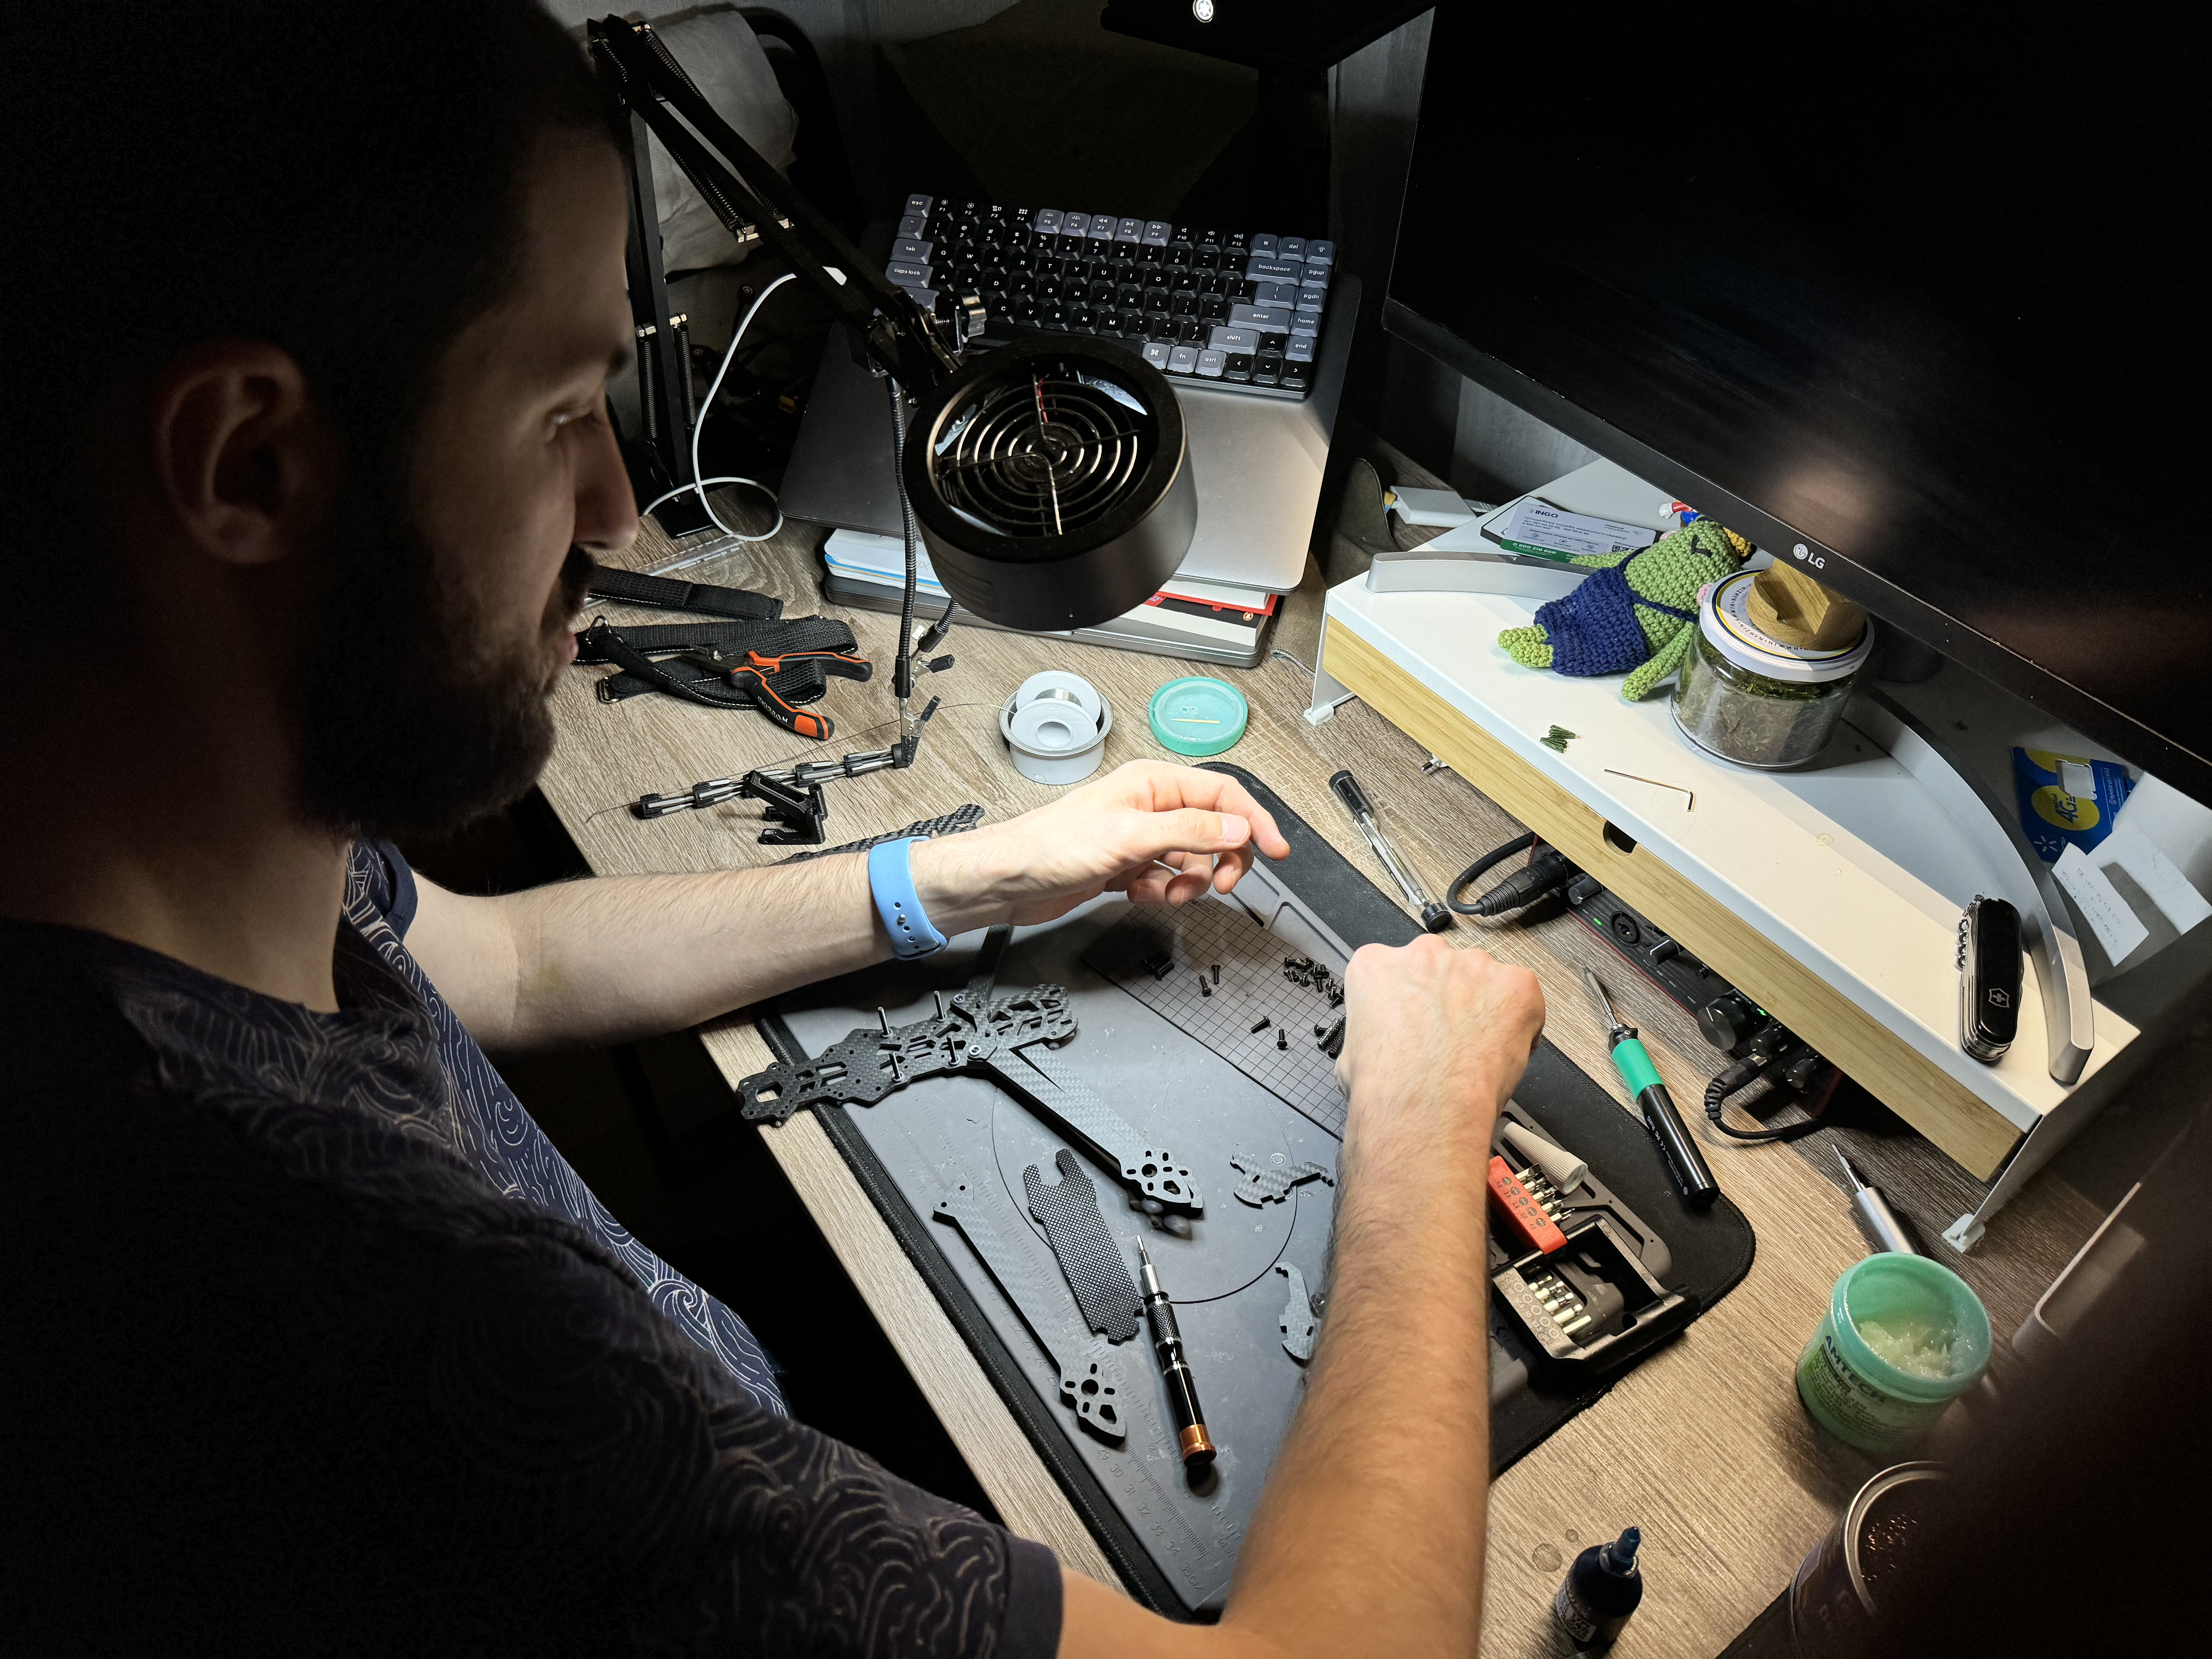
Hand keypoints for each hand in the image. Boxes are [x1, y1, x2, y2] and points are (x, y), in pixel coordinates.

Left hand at [915, 759, 1291, 929]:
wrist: (1010, 880)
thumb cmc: (1051, 846)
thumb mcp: (1130, 836)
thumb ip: (1189, 829)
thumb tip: (1238, 827)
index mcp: (1153, 784)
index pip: (1224, 795)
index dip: (1254, 821)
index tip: (1277, 850)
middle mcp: (1150, 806)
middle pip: (1215, 829)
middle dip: (1221, 860)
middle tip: (1218, 885)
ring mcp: (1140, 837)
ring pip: (1193, 859)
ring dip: (1188, 882)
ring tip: (1164, 893)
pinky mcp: (1128, 865)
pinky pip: (1167, 879)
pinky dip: (1161, 891)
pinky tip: (1137, 894)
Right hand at [1335, 936, 1543, 1157]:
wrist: (1423, 1109)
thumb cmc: (1387, 1088)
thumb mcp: (1354, 1052)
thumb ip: (1376, 1027)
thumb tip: (1386, 1041)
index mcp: (1376, 966)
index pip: (1397, 970)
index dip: (1411, 1002)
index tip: (1418, 1020)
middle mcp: (1423, 954)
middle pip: (1443, 970)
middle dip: (1449, 1000)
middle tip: (1449, 1039)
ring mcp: (1471, 965)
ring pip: (1484, 982)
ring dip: (1484, 1009)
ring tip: (1475, 1052)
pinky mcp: (1514, 984)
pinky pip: (1523, 997)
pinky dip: (1520, 1022)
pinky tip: (1501, 1052)